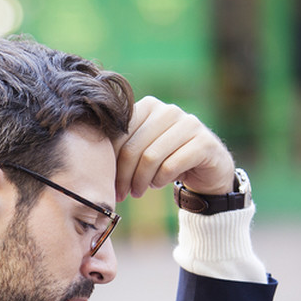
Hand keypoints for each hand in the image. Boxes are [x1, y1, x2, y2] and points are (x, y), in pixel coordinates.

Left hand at [111, 96, 235, 201]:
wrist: (207, 169)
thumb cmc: (167, 159)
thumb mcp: (142, 151)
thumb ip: (123, 148)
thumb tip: (93, 159)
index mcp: (149, 106)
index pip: (120, 133)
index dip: (111, 160)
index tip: (108, 181)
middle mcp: (169, 110)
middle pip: (133, 147)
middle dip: (123, 175)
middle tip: (121, 193)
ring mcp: (189, 124)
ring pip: (151, 157)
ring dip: (140, 181)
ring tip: (137, 192)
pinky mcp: (204, 143)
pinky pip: (171, 166)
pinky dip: (159, 180)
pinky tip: (158, 184)